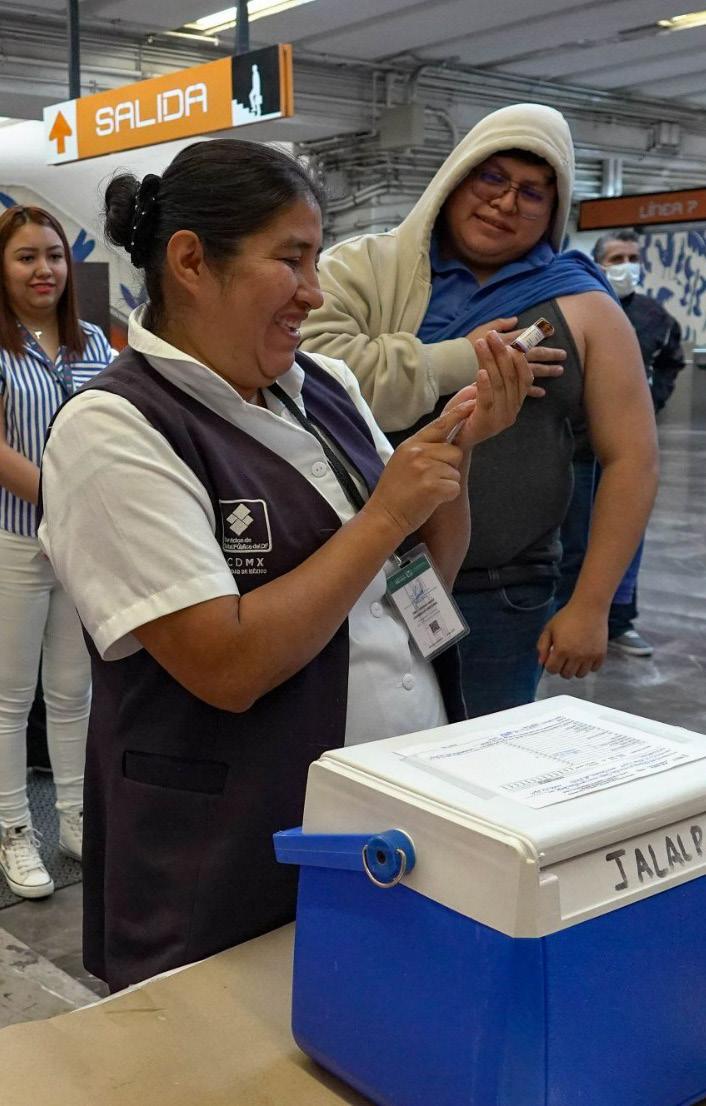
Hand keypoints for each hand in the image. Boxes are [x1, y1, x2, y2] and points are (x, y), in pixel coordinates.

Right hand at [367, 404, 473, 536]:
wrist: (383, 517)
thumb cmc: (394, 492)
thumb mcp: (402, 461)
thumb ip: (422, 449)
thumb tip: (446, 441)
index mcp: (411, 444)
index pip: (439, 425)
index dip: (458, 414)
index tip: (471, 404)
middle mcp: (418, 452)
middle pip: (455, 452)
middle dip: (449, 467)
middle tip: (430, 480)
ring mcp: (424, 469)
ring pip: (455, 472)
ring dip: (447, 483)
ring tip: (428, 491)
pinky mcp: (432, 486)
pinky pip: (454, 487)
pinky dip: (447, 496)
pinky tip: (431, 500)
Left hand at [444, 331, 532, 448]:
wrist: (455, 440)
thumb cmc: (468, 412)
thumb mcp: (484, 391)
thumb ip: (495, 375)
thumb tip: (504, 349)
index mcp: (516, 402)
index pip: (526, 377)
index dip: (520, 358)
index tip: (511, 339)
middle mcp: (512, 410)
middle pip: (511, 376)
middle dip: (502, 352)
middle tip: (492, 336)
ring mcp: (501, 417)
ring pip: (499, 384)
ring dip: (490, 361)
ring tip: (481, 344)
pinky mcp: (486, 422)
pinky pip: (488, 399)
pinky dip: (485, 384)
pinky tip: (480, 371)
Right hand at [466, 317, 564, 396]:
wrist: (453, 365)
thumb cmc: (466, 346)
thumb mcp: (482, 329)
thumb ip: (500, 324)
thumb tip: (516, 318)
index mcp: (507, 340)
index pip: (526, 336)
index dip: (539, 333)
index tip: (552, 332)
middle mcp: (510, 353)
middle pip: (534, 352)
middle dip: (550, 353)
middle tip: (564, 355)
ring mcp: (508, 369)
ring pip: (532, 369)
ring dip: (547, 370)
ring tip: (559, 371)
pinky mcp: (503, 383)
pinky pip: (520, 387)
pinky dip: (532, 390)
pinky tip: (542, 392)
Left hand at [537, 600, 607, 678]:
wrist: (589, 607)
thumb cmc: (567, 616)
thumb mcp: (549, 628)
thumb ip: (542, 646)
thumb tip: (541, 662)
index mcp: (561, 650)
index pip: (552, 670)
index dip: (550, 665)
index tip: (552, 657)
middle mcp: (576, 655)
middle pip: (566, 675)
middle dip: (562, 668)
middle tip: (563, 657)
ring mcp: (589, 656)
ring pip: (580, 675)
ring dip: (575, 668)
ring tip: (574, 657)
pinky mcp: (600, 654)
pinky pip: (594, 669)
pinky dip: (589, 665)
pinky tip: (585, 655)